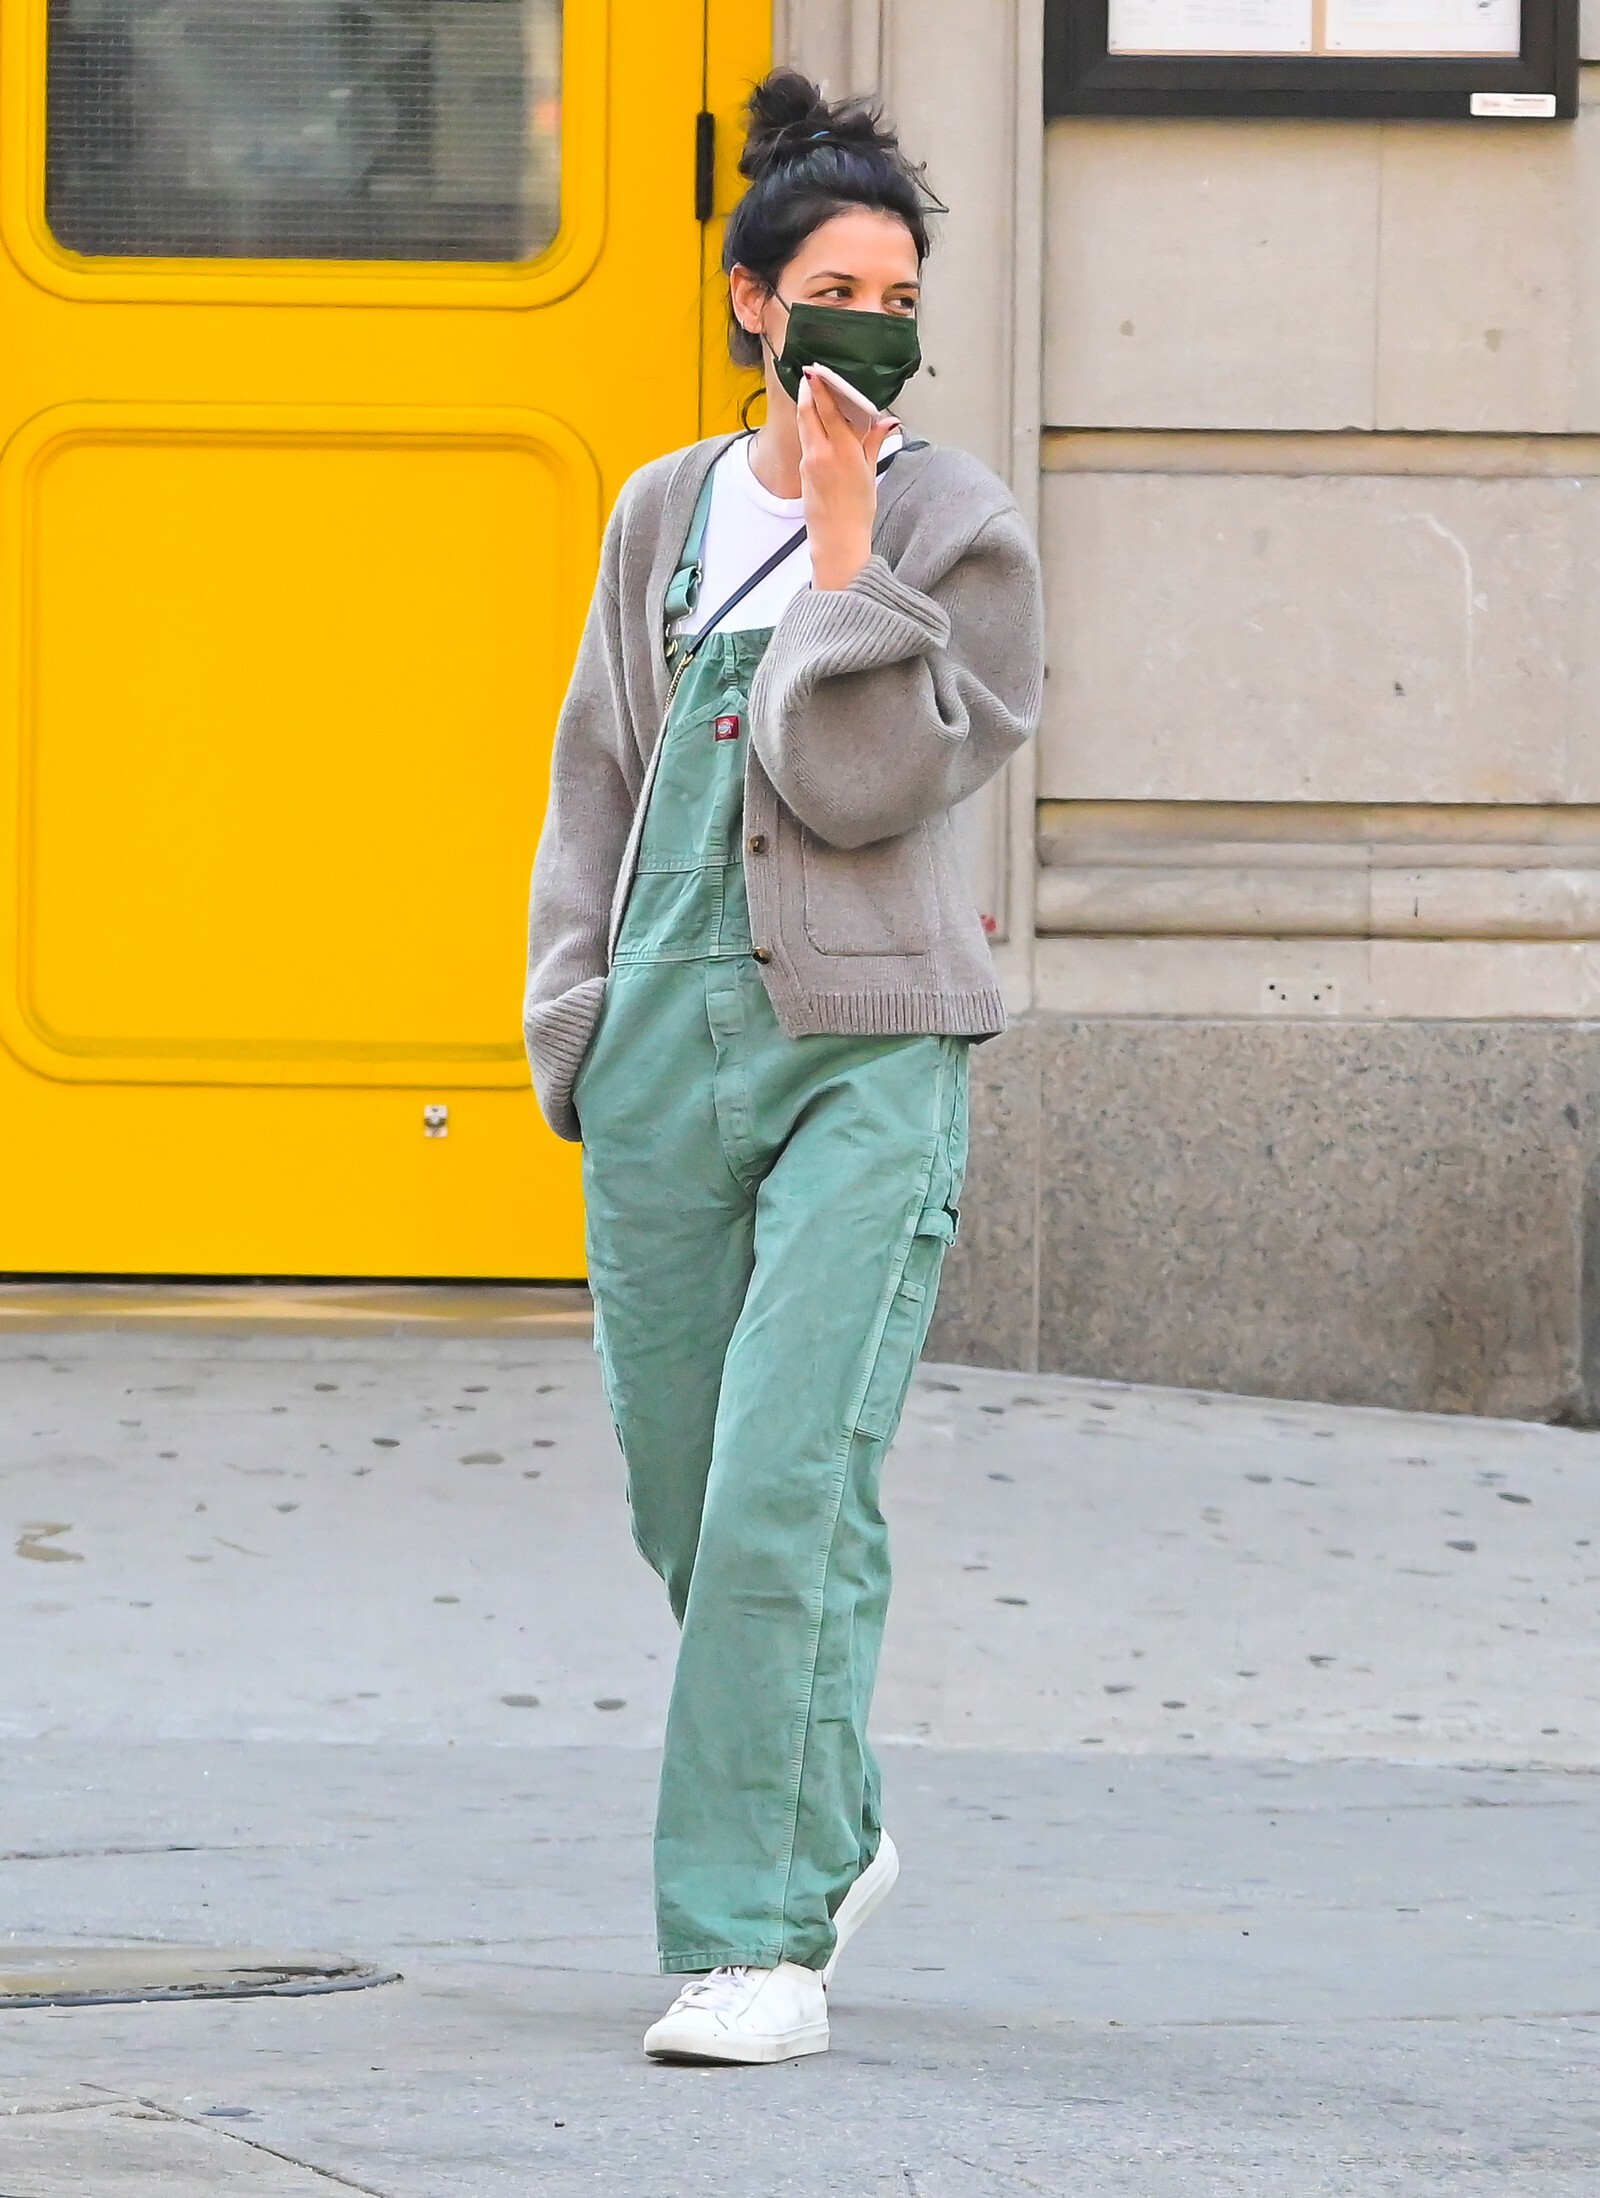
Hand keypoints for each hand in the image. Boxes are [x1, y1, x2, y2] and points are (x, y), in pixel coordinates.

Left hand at [797, 368, 895, 590]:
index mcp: (842, 451)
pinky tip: (817, 422)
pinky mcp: (803, 470)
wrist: (837, 539)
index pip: (828, 410)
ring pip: (804, 425)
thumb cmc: (857, 511)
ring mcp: (809, 461)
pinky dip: (810, 425)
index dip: (821, 388)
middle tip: (810, 374)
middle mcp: (822, 453)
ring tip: (811, 391)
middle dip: (808, 391)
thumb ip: (873, 442)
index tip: (817, 371)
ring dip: (807, 406)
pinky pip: (806, 440)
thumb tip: (887, 422)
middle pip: (808, 412)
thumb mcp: (870, 473)